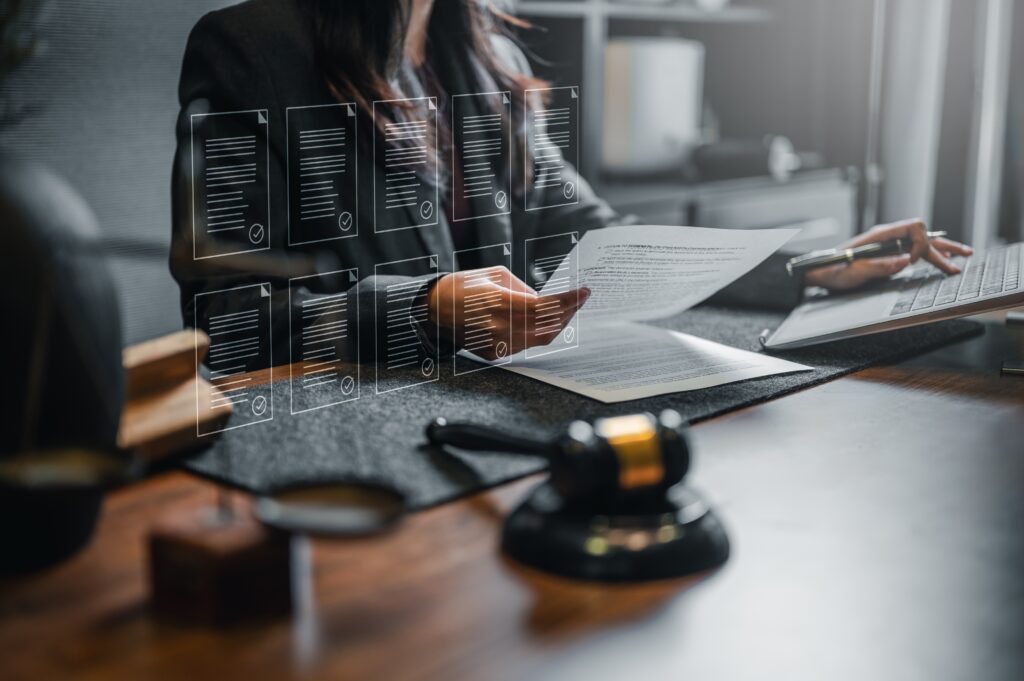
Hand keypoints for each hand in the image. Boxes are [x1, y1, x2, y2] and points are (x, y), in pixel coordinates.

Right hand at [428, 266, 588, 358]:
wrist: (432, 310)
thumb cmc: (462, 287)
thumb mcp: (495, 275)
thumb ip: (524, 289)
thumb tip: (545, 301)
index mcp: (498, 302)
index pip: (545, 306)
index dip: (568, 300)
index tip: (584, 292)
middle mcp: (499, 327)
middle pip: (547, 325)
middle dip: (568, 311)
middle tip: (579, 299)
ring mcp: (496, 344)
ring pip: (540, 338)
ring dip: (557, 324)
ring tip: (567, 310)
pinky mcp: (494, 353)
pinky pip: (526, 345)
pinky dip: (539, 333)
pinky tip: (547, 322)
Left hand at [804, 218, 972, 290]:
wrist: (817, 272)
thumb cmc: (831, 270)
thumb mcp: (852, 271)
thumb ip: (878, 266)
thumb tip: (904, 261)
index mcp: (880, 236)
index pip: (913, 228)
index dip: (920, 243)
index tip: (913, 261)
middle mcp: (887, 237)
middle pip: (922, 235)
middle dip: (943, 245)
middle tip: (963, 256)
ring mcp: (888, 246)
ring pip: (920, 244)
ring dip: (941, 250)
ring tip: (962, 257)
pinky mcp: (887, 255)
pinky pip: (913, 252)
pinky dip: (929, 256)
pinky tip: (940, 260)